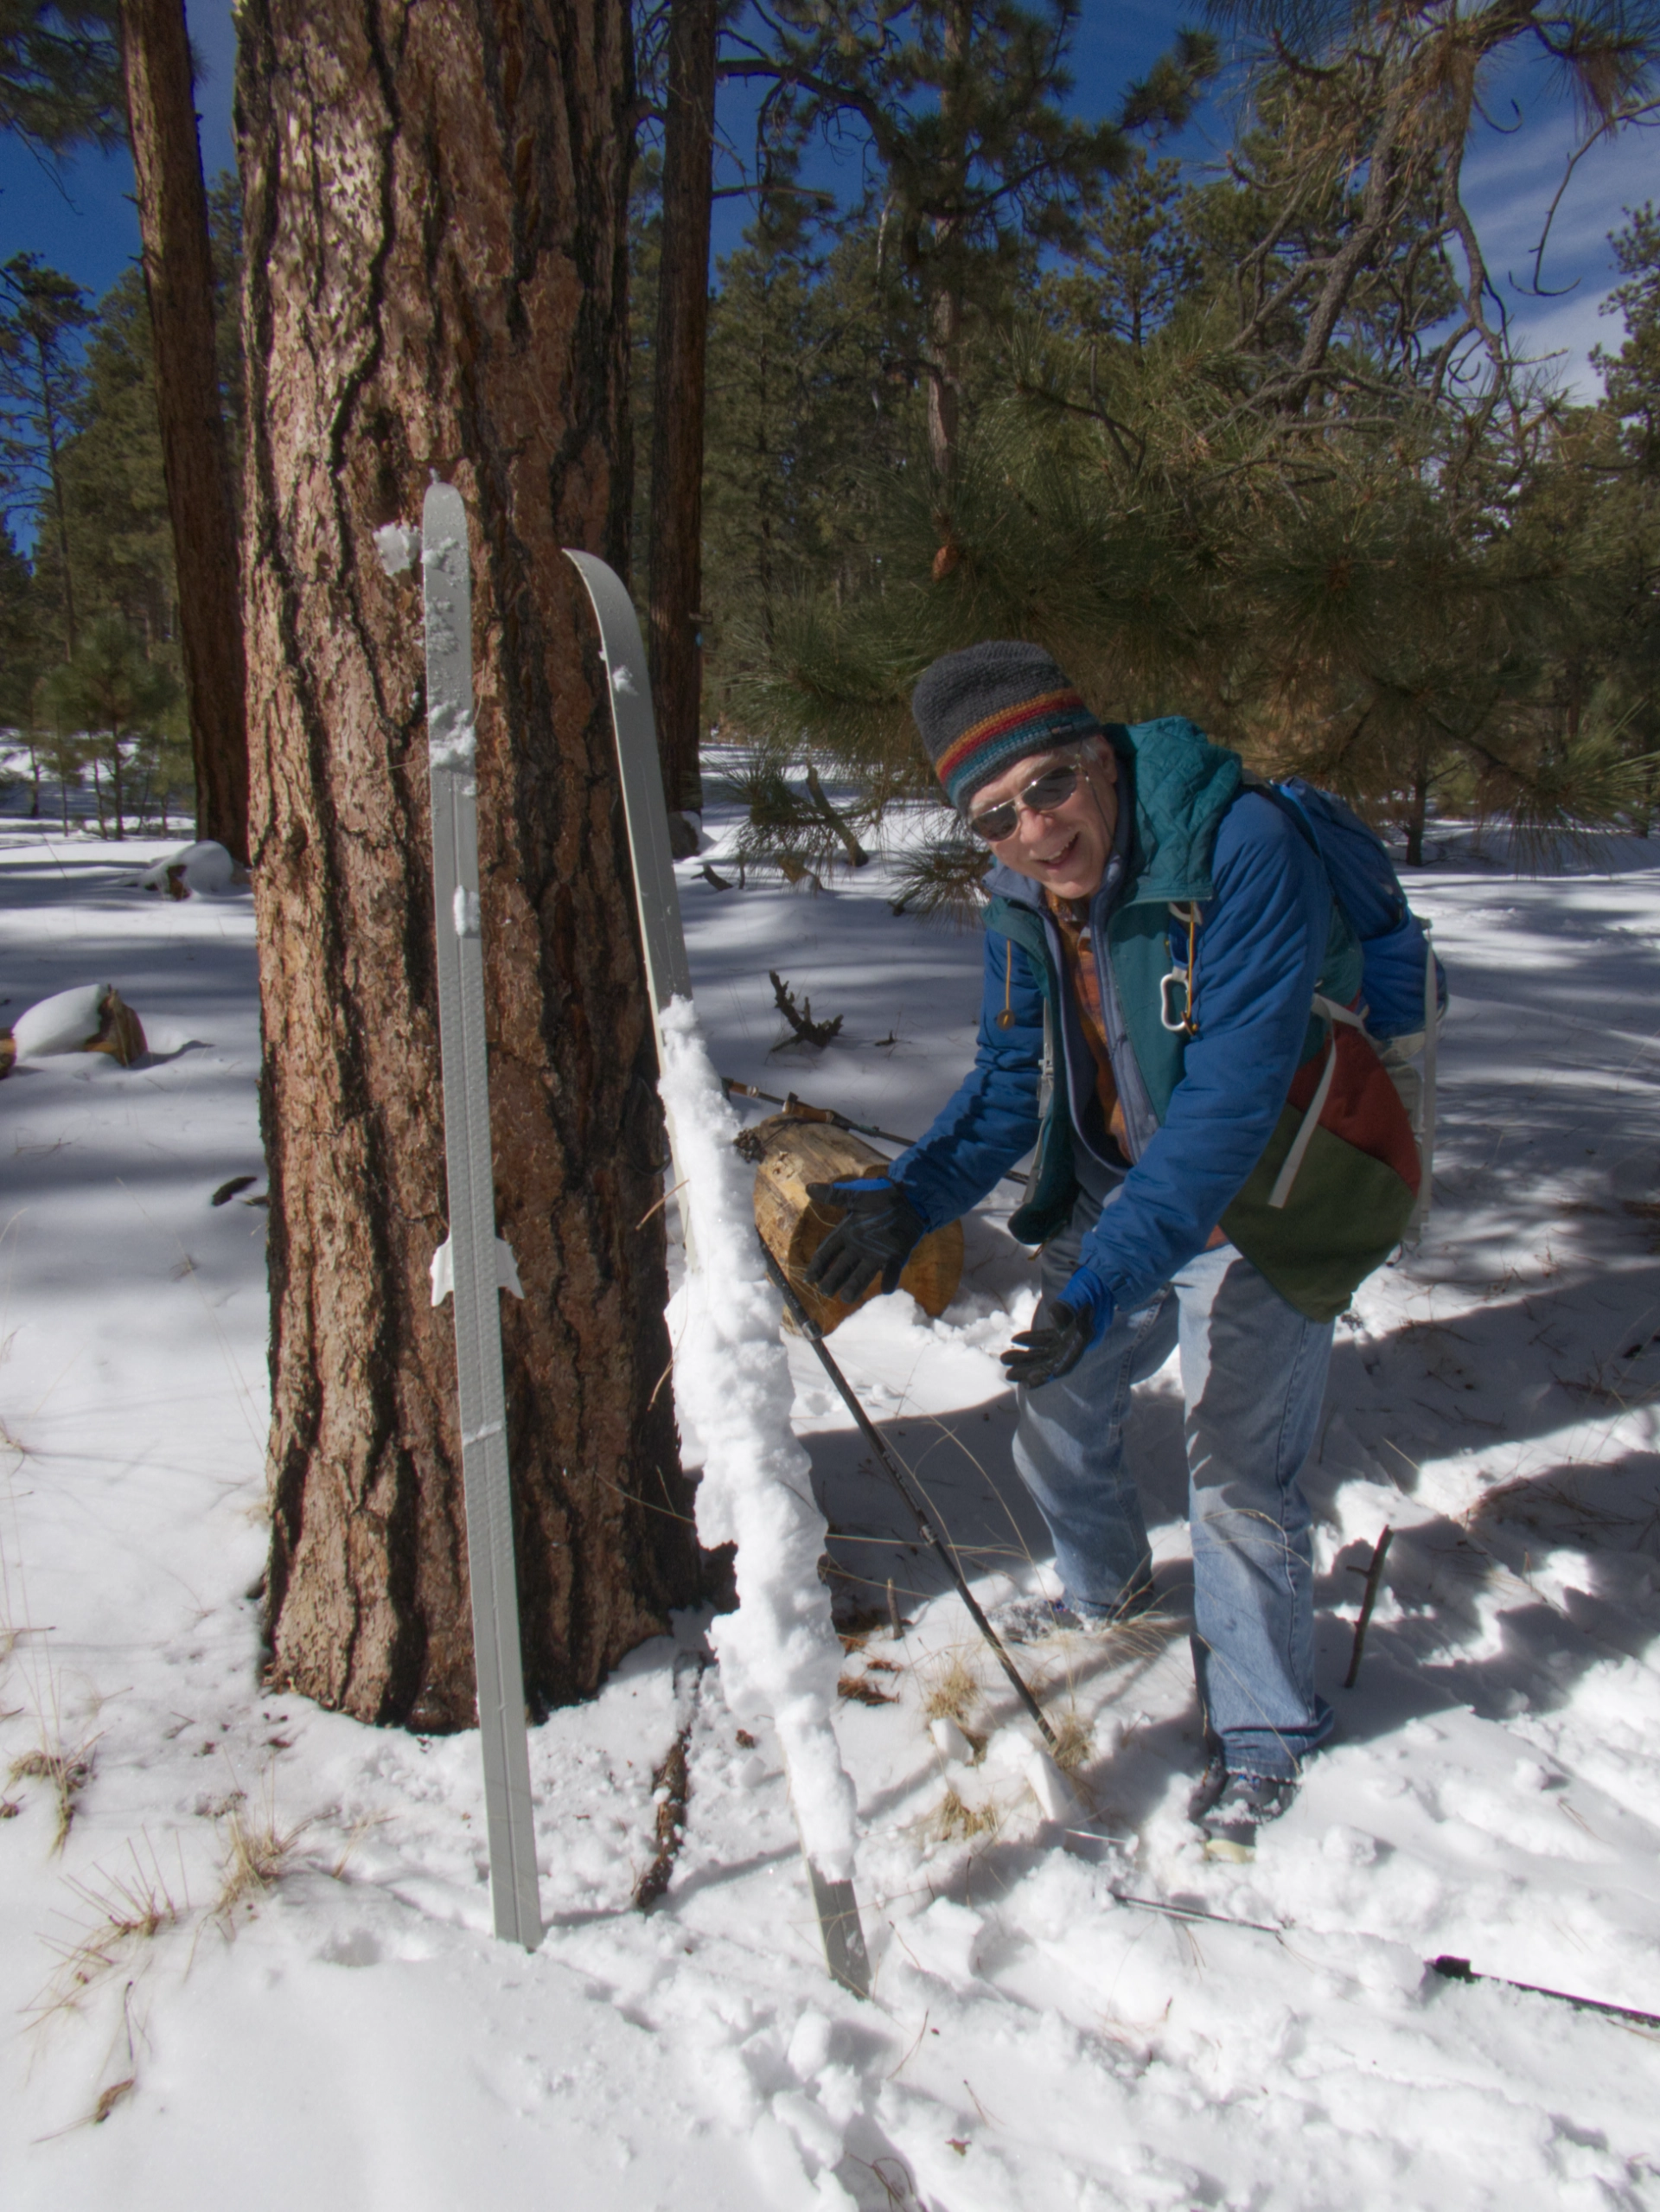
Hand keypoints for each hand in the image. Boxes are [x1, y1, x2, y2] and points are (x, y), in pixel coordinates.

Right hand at [803, 1177, 924, 1304]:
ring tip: (847, 1298)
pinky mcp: (895, 1256)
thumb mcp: (856, 1196)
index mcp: (847, 1234)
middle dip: (833, 1280)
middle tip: (825, 1291)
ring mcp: (877, 1254)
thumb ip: (834, 1196)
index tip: (809, 1279)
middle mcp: (859, 1248)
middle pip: (841, 1268)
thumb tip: (808, 1187)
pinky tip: (885, 1288)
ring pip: (863, 1274)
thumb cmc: (880, 1196)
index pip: (827, 1253)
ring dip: (855, 1286)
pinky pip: (891, 1271)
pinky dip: (889, 1280)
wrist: (909, 1198)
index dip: (818, 1266)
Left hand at [1001, 1266, 1112, 1388]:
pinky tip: (1016, 1340)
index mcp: (1085, 1338)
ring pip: (1047, 1352)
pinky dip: (1032, 1341)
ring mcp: (1072, 1337)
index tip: (1030, 1382)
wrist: (1103, 1278)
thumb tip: (1053, 1316)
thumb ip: (1067, 1307)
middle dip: (1029, 1369)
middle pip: (1052, 1362)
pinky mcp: (1066, 1330)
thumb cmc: (1093, 1285)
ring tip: (1004, 1360)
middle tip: (1008, 1375)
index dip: (1047, 1373)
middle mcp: (1079, 1343)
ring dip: (1026, 1357)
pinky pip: (1047, 1340)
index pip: (1066, 1362)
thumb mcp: (1080, 1294)